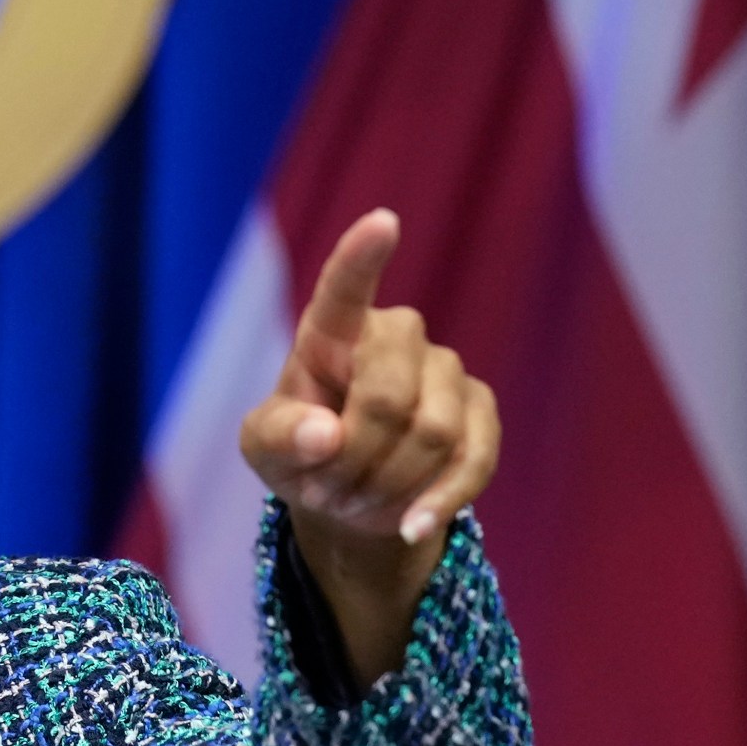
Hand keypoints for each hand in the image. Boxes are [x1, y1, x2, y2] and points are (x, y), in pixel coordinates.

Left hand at [238, 209, 499, 681]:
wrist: (350, 496)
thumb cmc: (301, 454)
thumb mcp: (265, 451)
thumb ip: (279, 439)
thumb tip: (323, 435)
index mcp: (333, 331)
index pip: (345, 289)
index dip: (363, 257)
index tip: (383, 222)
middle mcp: (396, 335)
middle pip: (389, 398)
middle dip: (357, 460)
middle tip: (328, 492)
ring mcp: (446, 370)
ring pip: (433, 433)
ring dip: (390, 485)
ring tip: (358, 501)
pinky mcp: (481, 412)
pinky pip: (473, 460)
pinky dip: (438, 501)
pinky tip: (411, 523)